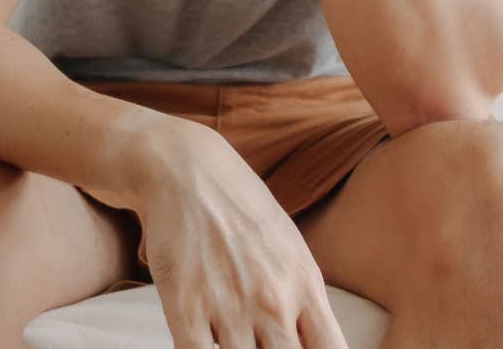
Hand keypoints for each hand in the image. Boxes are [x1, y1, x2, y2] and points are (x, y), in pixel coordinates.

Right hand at [137, 127, 350, 348]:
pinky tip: (203, 340)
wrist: (187, 171)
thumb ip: (304, 301)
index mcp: (305, 285)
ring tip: (232, 335)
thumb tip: (315, 344)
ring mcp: (230, 308)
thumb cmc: (240, 208)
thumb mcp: (291, 249)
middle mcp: (273, 302)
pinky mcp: (186, 310)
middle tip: (260, 342)